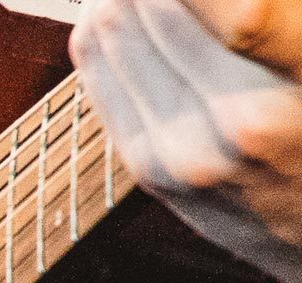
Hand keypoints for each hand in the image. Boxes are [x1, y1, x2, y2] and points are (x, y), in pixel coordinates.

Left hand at [74, 0, 301, 282]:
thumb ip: (278, 18)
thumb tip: (233, 2)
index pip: (235, 10)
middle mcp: (239, 124)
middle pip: (153, 4)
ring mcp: (183, 154)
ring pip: (112, 30)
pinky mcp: (148, 171)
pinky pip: (98, 71)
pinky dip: (104, 23)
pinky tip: (123, 5)